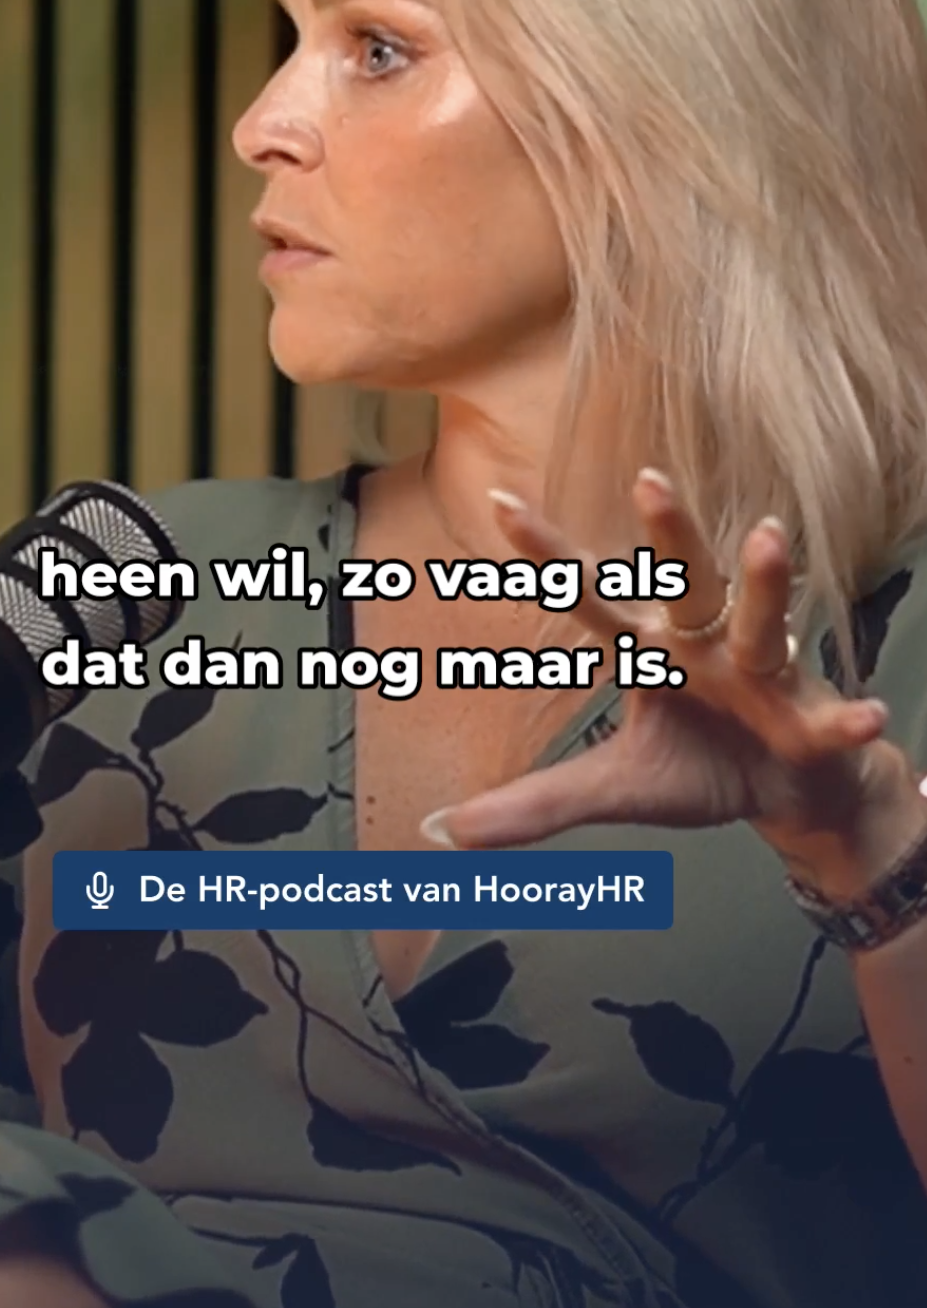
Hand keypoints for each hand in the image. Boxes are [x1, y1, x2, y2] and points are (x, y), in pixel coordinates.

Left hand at [422, 470, 926, 885]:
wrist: (790, 796)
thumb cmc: (701, 767)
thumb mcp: (613, 789)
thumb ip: (532, 805)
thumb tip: (438, 830)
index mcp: (650, 652)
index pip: (590, 596)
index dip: (548, 555)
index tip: (501, 500)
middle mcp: (705, 645)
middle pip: (685, 583)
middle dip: (670, 534)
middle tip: (649, 476)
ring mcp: (762, 677)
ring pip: (761, 623)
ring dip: (765, 584)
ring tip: (769, 538)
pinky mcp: (810, 723)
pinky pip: (827, 723)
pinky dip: (847, 722)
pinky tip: (870, 714)